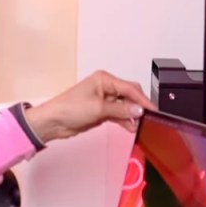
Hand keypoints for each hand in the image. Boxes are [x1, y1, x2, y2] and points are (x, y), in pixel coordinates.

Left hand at [22, 70, 156, 140]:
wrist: (53, 122)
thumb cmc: (68, 108)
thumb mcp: (98, 108)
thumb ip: (121, 109)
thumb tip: (138, 109)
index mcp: (104, 79)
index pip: (130, 88)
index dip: (142, 99)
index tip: (152, 109)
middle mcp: (105, 87)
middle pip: (129, 95)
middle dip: (139, 106)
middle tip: (149, 117)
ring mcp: (104, 100)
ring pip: (125, 106)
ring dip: (132, 115)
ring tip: (140, 124)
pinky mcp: (101, 111)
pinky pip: (118, 114)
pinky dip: (125, 120)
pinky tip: (131, 126)